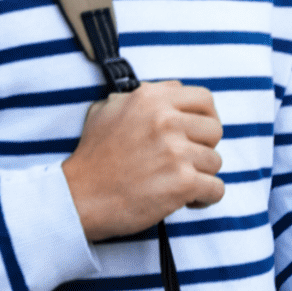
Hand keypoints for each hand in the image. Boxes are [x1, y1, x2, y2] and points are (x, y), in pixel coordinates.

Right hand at [62, 80, 223, 241]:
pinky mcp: (182, 182)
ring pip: (215, 161)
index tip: (196, 133)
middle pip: (214, 130)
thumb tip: (171, 90)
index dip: (204, 117)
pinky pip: (216, 188)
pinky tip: (188, 200)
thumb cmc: (92, 158)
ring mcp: (176, 152)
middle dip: (202, 148)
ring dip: (200, 175)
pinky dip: (206, 197)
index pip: (204, 99)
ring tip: (176, 182)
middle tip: (183, 161)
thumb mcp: (108, 111)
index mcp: (151, 99)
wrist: (75, 199)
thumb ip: (142, 96)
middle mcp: (166, 121)